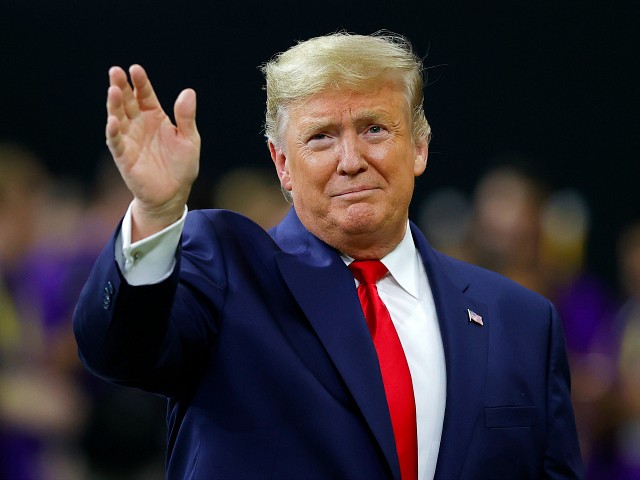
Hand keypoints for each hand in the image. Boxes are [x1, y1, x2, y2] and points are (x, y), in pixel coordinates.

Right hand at [106, 65, 199, 239]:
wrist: (173, 194)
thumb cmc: (182, 166)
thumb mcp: (190, 140)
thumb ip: (186, 117)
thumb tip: (189, 92)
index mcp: (155, 117)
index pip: (145, 95)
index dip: (140, 82)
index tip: (135, 69)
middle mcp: (139, 124)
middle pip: (127, 101)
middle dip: (121, 86)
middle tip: (116, 71)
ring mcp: (129, 139)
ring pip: (118, 117)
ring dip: (114, 105)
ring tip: (113, 91)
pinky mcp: (124, 156)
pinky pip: (116, 142)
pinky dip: (113, 132)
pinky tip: (112, 121)